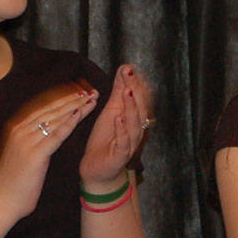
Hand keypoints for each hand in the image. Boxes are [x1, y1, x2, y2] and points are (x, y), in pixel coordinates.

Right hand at [0, 80, 98, 215]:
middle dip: (72, 98)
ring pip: (55, 118)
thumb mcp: (21, 155)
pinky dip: (69, 122)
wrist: (1, 201)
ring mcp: (26, 140)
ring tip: (91, 98)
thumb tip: (46, 133)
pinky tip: (80, 113)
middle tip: (90, 90)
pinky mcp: (34, 153)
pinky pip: (56, 134)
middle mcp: (20, 130)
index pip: (44, 107)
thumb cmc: (13, 183)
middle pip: (51, 109)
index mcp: (17, 128)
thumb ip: (31, 141)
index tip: (78, 91)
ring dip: (75, 106)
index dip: (62, 97)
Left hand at [79, 63, 153, 190]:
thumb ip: (119, 91)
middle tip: (130, 74)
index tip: (130, 68)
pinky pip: (123, 142)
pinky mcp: (120, 156)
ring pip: (135, 124)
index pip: (140, 99)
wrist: (97, 169)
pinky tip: (118, 118)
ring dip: (131, 108)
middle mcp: (136, 130)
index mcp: (134, 118)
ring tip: (127, 92)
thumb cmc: (106, 139)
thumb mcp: (111, 110)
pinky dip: (121, 130)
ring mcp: (130, 143)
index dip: (137, 84)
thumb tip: (125, 69)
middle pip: (140, 109)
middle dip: (135, 91)